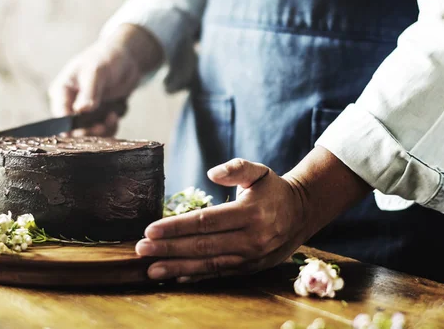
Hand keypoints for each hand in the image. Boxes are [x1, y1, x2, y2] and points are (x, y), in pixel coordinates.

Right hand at [48, 24, 162, 136]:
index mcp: (62, 91)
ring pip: (90, 132)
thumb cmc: (106, 58)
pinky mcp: (101, 115)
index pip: (59, 115)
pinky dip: (111, 126)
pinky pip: (104, 130)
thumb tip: (81, 110)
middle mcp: (71, 104)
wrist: (128, 58)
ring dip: (102, 130)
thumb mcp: (96, 72)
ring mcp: (86, 111)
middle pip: (73, 129)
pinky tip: (115, 115)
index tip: (84, 130)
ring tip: (113, 117)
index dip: (69, 127)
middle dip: (88, 131)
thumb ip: (89, 92)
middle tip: (102, 127)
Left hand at [135, 158, 310, 282]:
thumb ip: (236, 168)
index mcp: (250, 213)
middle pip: (202, 246)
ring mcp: (250, 257)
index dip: (177, 226)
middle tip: (141, 249)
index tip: (151, 228)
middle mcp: (251, 239)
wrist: (302, 214)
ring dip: (176, 267)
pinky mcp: (249, 268)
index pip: (206, 221)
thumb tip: (212, 172)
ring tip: (150, 270)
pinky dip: (195, 277)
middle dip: (168, 249)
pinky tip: (174, 276)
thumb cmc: (274, 190)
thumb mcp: (260, 171)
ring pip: (208, 264)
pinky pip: (218, 273)